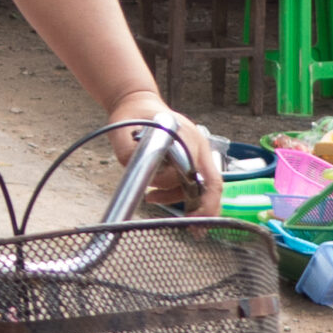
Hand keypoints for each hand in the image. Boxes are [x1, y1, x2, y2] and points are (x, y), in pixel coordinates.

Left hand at [105, 91, 220, 214]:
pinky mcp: (191, 157)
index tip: (193, 216)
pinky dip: (177, 192)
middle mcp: (198, 145)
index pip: (203, 173)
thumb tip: (139, 175)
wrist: (137, 103)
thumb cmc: (131, 115)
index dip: (202, 198)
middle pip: (212, 183)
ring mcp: (197, 151)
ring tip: (151, 199)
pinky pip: (192, 180)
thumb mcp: (121, 132)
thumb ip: (128, 152)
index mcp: (187, 137)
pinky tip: (155, 196)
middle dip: (205, 209)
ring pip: (200, 185)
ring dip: (180, 199)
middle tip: (194, 230)